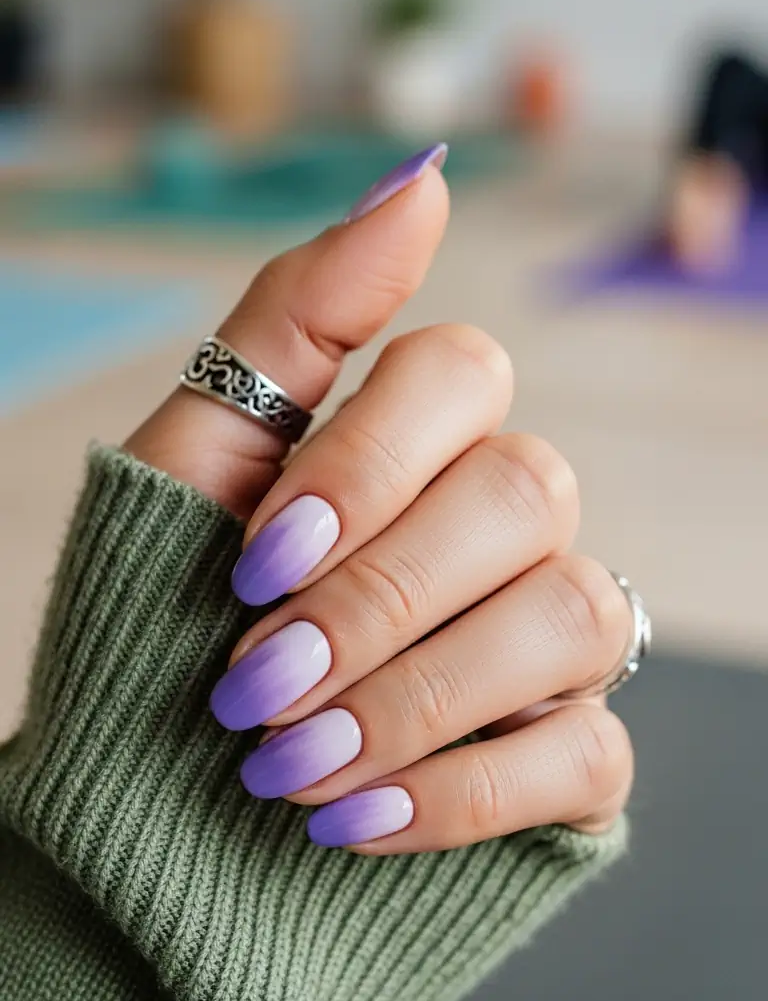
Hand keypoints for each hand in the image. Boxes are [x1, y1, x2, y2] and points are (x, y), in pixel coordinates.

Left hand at [127, 148, 633, 852]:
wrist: (149, 801)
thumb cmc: (169, 621)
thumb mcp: (197, 457)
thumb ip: (302, 315)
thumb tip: (427, 180)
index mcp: (420, 440)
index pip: (463, 375)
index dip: (367, 464)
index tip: (254, 561)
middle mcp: (507, 526)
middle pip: (529, 492)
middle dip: (379, 598)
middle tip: (256, 687)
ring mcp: (551, 640)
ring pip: (573, 617)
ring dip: (416, 699)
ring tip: (290, 766)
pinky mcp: (568, 759)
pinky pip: (586, 755)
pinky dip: (461, 795)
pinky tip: (354, 820)